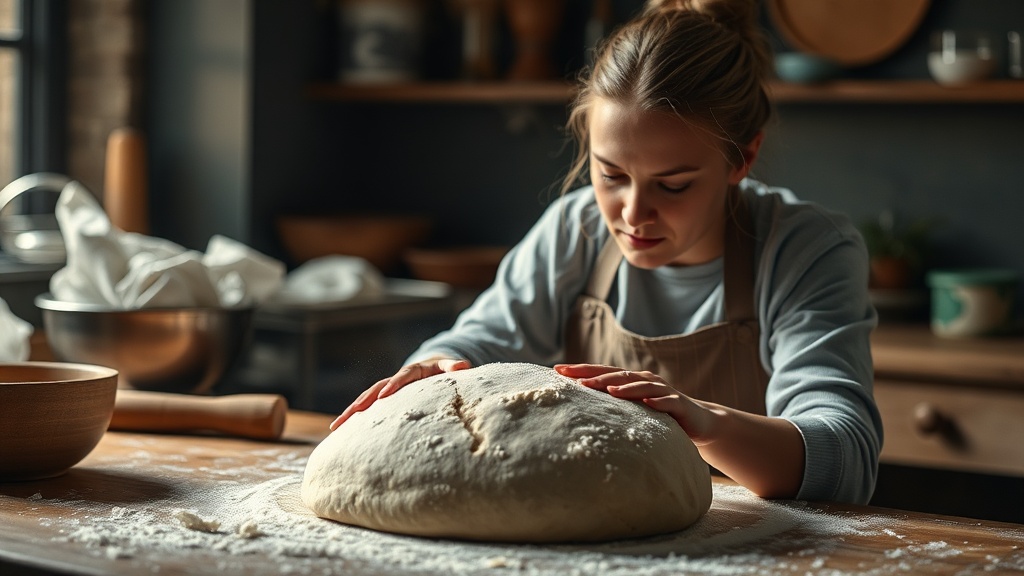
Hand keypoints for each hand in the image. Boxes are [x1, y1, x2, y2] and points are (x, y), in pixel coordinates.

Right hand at [329, 358, 470, 429]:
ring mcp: (387, 391)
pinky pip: (367, 410)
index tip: (384, 396)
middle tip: (352, 411)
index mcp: (413, 372)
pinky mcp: (384, 402)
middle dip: (364, 400)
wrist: (431, 369)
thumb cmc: (443, 371)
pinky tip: (341, 434)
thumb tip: (464, 366)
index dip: (393, 385)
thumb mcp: (449, 368)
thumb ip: (454, 367)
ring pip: (366, 400)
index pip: (402, 377)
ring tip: (335, 426)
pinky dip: (354, 419)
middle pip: (376, 389)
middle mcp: (396, 381)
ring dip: (351, 412)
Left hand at [554, 363, 714, 442]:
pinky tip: (648, 404)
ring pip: (642, 386)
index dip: (580, 370)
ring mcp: (663, 391)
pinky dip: (658, 402)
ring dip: (626, 387)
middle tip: (576, 380)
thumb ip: (611, 405)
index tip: (557, 370)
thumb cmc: (659, 415)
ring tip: (608, 390)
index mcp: (631, 380)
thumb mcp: (633, 409)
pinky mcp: (679, 404)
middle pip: (618, 375)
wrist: (699, 422)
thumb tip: (576, 406)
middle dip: (596, 376)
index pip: (602, 372)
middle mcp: (646, 380)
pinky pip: (668, 402)